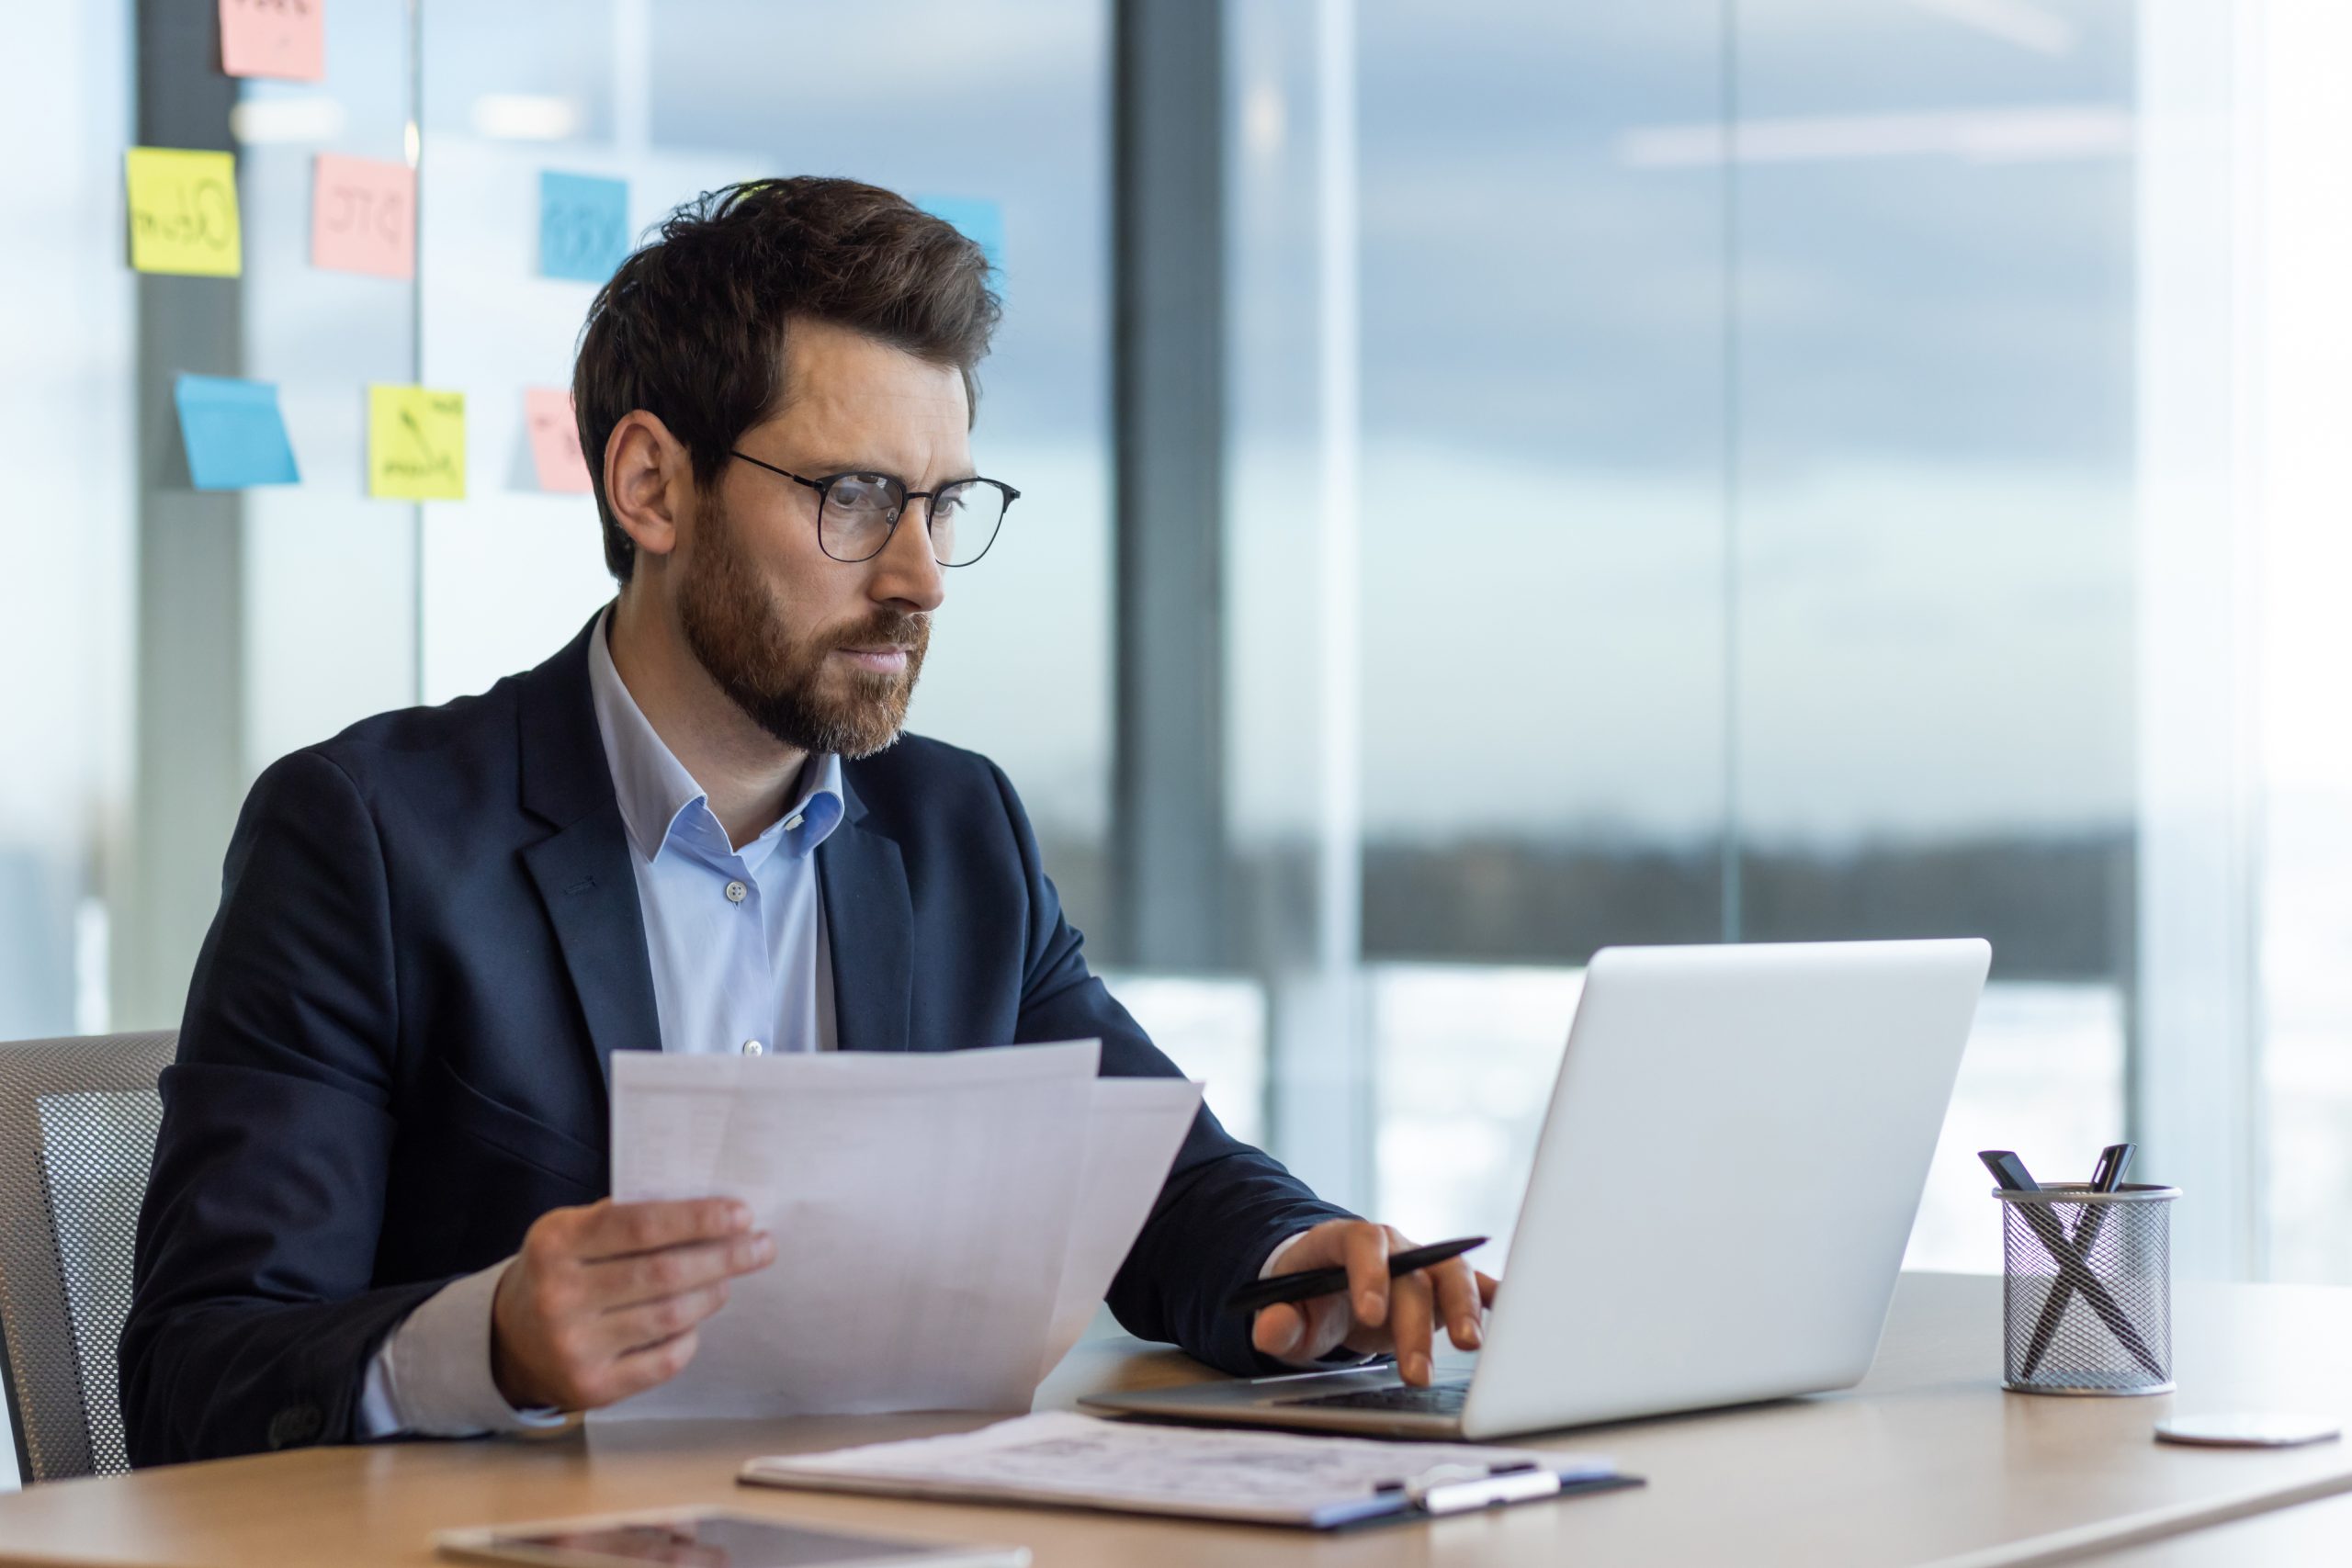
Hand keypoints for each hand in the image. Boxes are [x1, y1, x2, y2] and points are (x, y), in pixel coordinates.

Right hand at [490, 1197, 775, 1411]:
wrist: (509, 1341)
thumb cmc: (560, 1272)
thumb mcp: (574, 1231)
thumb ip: (629, 1219)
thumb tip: (712, 1214)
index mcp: (557, 1244)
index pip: (641, 1225)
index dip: (698, 1219)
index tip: (742, 1213)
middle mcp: (560, 1297)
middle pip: (664, 1273)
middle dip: (724, 1256)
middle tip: (761, 1245)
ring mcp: (574, 1347)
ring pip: (670, 1316)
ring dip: (712, 1292)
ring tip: (727, 1277)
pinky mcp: (592, 1388)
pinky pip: (665, 1360)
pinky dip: (690, 1336)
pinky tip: (694, 1319)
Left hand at [1249, 1220, 1497, 1385]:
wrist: (1330, 1288)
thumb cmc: (1308, 1302)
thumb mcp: (1285, 1316)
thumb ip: (1277, 1323)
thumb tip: (1272, 1328)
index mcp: (1345, 1242)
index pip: (1362, 1245)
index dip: (1369, 1275)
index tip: (1370, 1314)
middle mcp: (1392, 1247)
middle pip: (1411, 1273)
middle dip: (1415, 1324)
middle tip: (1414, 1373)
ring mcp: (1423, 1263)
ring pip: (1451, 1273)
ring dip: (1465, 1307)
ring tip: (1470, 1347)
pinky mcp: (1444, 1285)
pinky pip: (1476, 1283)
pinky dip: (1496, 1294)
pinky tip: (1516, 1311)